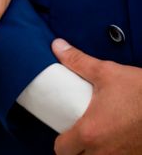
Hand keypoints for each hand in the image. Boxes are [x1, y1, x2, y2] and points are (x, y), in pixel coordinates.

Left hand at [52, 38, 141, 154]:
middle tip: (81, 136)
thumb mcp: (107, 72)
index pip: (62, 149)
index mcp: (90, 133)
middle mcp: (105, 153)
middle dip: (77, 151)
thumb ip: (78, 61)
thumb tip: (57, 45)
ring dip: (95, 154)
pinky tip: (118, 144)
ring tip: (99, 140)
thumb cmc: (141, 90)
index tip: (66, 132)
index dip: (62, 142)